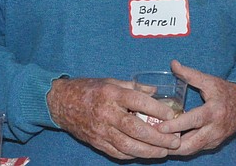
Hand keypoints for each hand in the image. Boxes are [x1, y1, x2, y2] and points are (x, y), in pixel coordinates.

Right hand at [47, 76, 181, 159]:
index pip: (138, 101)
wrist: (61, 102)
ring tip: (164, 152)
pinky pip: (117, 153)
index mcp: (111, 94)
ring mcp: (100, 130)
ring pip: (128, 146)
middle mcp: (106, 113)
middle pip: (135, 129)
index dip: (157, 109)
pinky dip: (133, 155)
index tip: (172, 116)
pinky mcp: (96, 142)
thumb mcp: (111, 81)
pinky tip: (145, 154)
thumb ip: (134, 87)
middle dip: (158, 138)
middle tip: (175, 141)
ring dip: (148, 151)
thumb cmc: (89, 89)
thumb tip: (155, 91)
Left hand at [156, 60, 235, 155]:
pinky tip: (169, 143)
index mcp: (213, 111)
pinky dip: (182, 148)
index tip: (159, 127)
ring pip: (192, 150)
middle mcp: (215, 128)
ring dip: (175, 149)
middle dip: (172, 145)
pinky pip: (196, 149)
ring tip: (158, 143)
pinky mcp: (213, 145)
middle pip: (191, 143)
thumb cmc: (224, 92)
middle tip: (154, 140)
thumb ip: (190, 74)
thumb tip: (173, 64)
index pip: (193, 121)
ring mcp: (215, 139)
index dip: (175, 125)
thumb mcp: (209, 81)